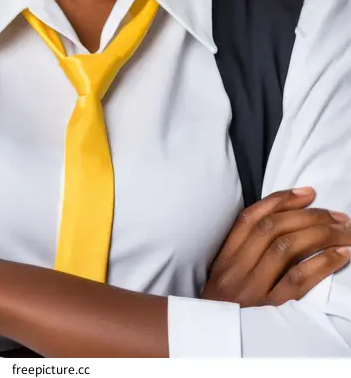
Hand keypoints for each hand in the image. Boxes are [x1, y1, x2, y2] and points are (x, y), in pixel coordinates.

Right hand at [202, 187, 350, 306]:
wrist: (210, 352)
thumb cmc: (224, 317)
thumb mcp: (223, 283)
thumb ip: (242, 257)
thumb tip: (281, 228)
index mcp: (223, 261)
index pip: (250, 219)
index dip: (280, 200)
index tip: (307, 193)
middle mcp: (234, 271)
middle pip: (273, 228)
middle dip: (309, 215)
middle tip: (337, 214)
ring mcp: (252, 291)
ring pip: (287, 248)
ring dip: (321, 234)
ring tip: (345, 230)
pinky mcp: (270, 312)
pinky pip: (298, 280)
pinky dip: (323, 262)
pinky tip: (342, 255)